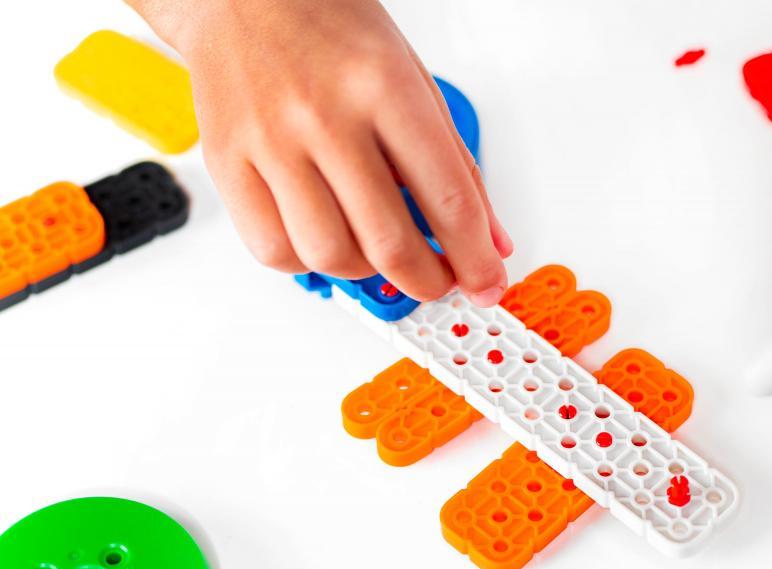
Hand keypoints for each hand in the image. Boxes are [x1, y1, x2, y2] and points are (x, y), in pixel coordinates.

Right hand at [133, 0, 511, 304]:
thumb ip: (457, 165)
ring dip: (368, 273)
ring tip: (381, 252)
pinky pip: (272, 249)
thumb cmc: (330, 29)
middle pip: (388, 242)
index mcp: (383, 87)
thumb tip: (491, 239)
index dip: (474, 258)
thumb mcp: (415, 81)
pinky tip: (327, 239)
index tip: (487, 283)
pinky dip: (309, 263)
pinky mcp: (227, 162)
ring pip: (328, 256)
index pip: (446, 199)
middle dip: (428, 281)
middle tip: (441, 282)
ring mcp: (270, 142)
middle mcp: (323, 116)